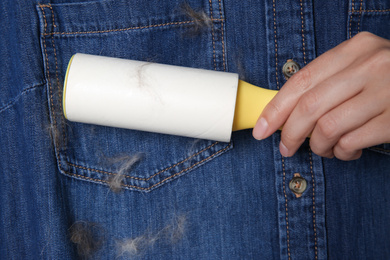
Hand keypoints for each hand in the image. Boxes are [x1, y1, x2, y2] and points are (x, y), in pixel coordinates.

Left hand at [253, 32, 389, 160]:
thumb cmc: (388, 81)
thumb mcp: (359, 69)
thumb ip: (327, 84)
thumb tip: (284, 112)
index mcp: (355, 49)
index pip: (301, 81)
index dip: (276, 108)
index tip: (262, 128)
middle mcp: (371, 65)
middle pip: (310, 106)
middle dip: (290, 133)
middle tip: (286, 147)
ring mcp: (387, 91)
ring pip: (328, 127)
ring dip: (319, 146)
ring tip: (324, 148)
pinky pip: (352, 142)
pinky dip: (341, 152)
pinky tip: (347, 150)